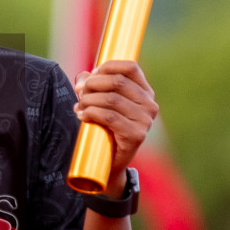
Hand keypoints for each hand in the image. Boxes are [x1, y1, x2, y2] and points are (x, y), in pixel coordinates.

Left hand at [74, 60, 158, 195]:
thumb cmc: (105, 128)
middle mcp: (149, 104)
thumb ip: (93, 86)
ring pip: (112, 99)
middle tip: (79, 91)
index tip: (90, 75)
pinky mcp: (136, 135)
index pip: (130, 68)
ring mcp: (145, 120)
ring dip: (89, 100)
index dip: (107, 67)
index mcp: (145, 92)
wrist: (109, 162)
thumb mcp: (101, 103)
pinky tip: (82, 115)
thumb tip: (83, 76)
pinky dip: (91, 113)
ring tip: (79, 106)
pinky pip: (110, 117)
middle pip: (118, 82)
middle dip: (93, 84)